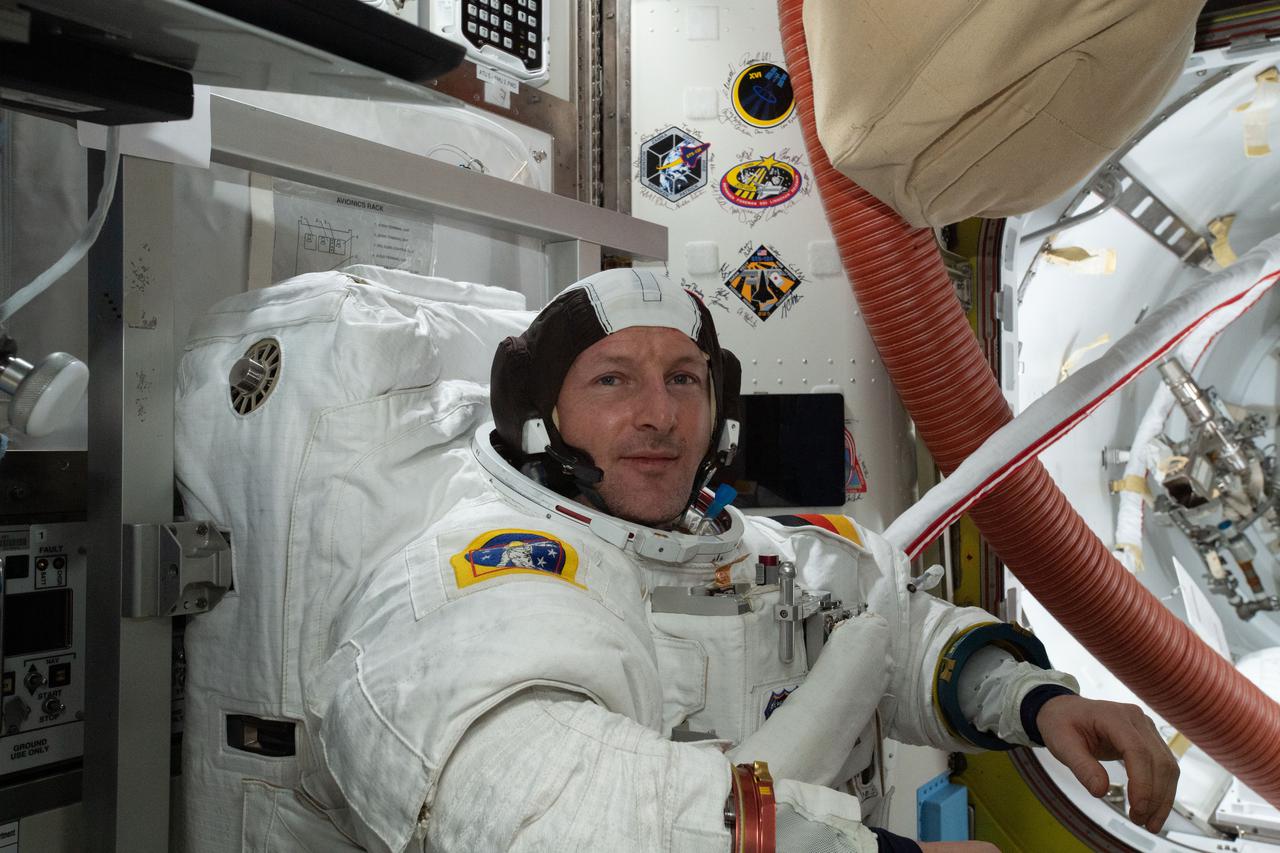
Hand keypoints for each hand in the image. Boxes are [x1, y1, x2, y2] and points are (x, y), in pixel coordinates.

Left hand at [1035, 694, 1178, 831]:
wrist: (1064, 710)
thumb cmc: (1061, 724)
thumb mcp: (1061, 744)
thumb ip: (1081, 766)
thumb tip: (1101, 791)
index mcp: (1113, 716)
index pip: (1137, 750)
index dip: (1142, 782)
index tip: (1137, 808)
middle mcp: (1136, 719)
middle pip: (1158, 760)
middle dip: (1154, 795)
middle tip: (1140, 821)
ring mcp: (1146, 728)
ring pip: (1167, 766)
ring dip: (1163, 797)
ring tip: (1149, 823)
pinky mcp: (1150, 740)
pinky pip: (1164, 767)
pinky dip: (1162, 790)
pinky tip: (1154, 809)